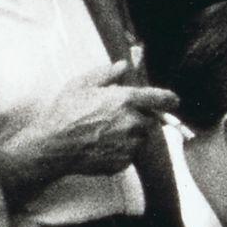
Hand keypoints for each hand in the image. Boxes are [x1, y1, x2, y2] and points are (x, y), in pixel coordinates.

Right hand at [0, 56, 180, 202]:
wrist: (53, 146)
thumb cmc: (64, 112)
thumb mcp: (82, 85)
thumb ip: (107, 74)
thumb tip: (125, 65)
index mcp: (127, 100)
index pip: (161, 98)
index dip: (169, 99)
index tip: (173, 101)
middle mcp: (134, 122)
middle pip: (149, 120)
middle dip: (137, 118)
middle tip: (113, 118)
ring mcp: (130, 144)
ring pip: (139, 138)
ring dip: (129, 135)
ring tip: (103, 133)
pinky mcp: (123, 161)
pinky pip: (129, 154)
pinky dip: (120, 150)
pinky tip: (100, 145)